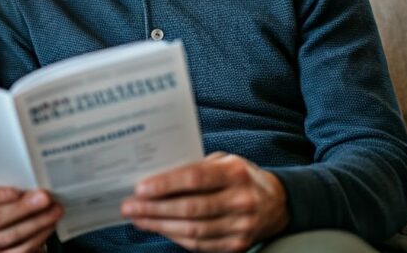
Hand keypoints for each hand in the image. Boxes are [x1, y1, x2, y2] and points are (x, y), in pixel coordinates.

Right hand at [0, 186, 62, 251]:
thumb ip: (9, 187)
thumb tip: (34, 186)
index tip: (17, 192)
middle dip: (24, 208)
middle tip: (46, 198)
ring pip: (11, 236)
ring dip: (37, 223)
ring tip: (55, 211)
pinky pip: (20, 251)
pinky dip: (38, 238)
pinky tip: (49, 226)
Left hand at [120, 152, 288, 251]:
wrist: (278, 203)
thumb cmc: (240, 176)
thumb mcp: (224, 162)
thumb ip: (195, 167)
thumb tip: (154, 175)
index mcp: (235, 173)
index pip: (194, 178)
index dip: (165, 184)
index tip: (140, 188)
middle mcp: (241, 200)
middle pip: (191, 208)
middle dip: (154, 209)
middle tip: (129, 206)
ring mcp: (241, 226)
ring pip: (193, 230)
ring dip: (160, 225)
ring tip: (138, 218)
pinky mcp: (238, 245)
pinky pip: (200, 245)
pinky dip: (176, 237)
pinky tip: (159, 229)